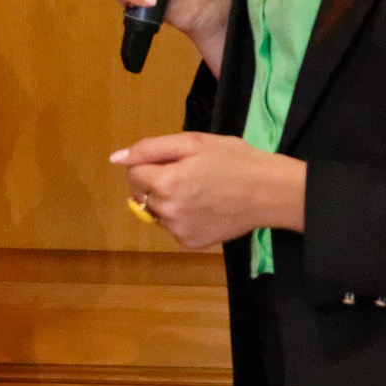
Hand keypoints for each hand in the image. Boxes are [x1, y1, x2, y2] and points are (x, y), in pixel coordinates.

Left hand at [110, 131, 304, 249]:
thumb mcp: (192, 142)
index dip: (152, 163)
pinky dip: (182, 217)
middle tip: (191, 173)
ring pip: (156, 211)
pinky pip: (173, 227)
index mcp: (164, 183)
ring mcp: (178, 231)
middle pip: (142, 193)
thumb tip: (115, 159)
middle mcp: (167, 212)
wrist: (270, 192)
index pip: (133, 173)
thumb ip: (149, 148)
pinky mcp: (190, 243)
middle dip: (158, 182)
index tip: (177, 161)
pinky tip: (204, 208)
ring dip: (168, 201)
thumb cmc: (233, 160)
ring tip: (199, 191)